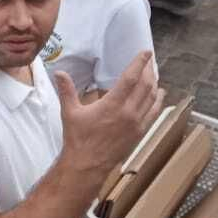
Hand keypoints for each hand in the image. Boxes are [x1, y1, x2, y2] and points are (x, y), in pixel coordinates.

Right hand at [55, 51, 162, 177]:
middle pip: (146, 85)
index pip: (131, 78)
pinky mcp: (140, 132)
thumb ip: (67, 90)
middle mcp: (128, 112)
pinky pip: (153, 112)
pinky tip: (158, 95)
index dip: (139, 63)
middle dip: (149, 70)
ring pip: (152, 98)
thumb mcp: (69, 112)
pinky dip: (157, 101)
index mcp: (112, 105)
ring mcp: (137, 123)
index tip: (145, 53)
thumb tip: (59, 73)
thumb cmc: (78, 138)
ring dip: (155, 84)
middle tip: (150, 61)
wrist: (87, 164)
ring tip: (154, 74)